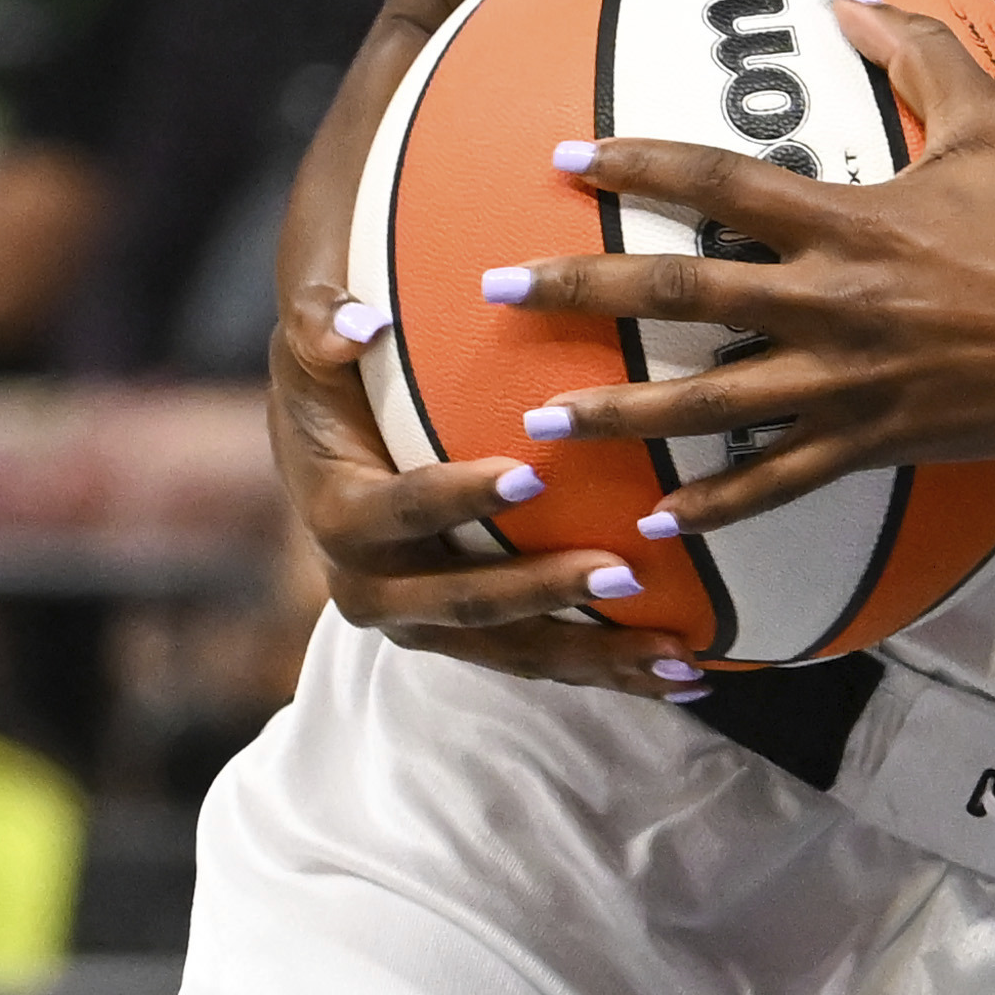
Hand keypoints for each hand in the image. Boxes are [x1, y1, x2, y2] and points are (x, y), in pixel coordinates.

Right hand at [270, 280, 687, 702]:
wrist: (331, 444)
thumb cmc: (336, 373)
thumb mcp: (310, 335)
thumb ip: (320, 321)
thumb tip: (359, 322)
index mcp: (338, 513)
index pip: (394, 515)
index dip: (454, 500)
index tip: (528, 479)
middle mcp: (373, 585)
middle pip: (460, 602)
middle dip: (541, 592)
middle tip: (623, 571)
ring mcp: (423, 621)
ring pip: (510, 649)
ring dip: (594, 655)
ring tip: (677, 655)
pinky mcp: (468, 637)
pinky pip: (538, 658)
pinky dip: (607, 668)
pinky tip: (684, 674)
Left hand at [504, 0, 994, 532]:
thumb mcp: (992, 121)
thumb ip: (915, 51)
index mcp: (854, 221)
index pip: (722, 184)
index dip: (639, 166)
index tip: (568, 159)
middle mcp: (837, 302)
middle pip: (684, 295)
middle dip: (582, 292)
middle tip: (500, 289)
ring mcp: (851, 382)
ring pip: (709, 404)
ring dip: (621, 413)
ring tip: (543, 419)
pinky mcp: (875, 441)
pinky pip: (777, 483)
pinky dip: (715, 504)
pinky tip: (658, 519)